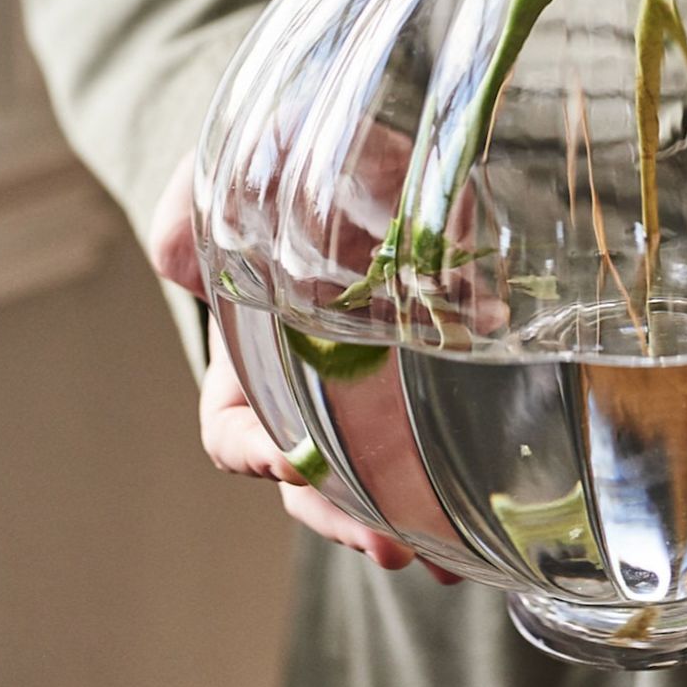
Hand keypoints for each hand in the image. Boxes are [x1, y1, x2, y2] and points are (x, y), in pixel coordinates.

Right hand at [146, 148, 442, 574]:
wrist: (351, 133)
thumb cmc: (270, 166)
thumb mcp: (216, 183)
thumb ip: (188, 219)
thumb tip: (174, 258)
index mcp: (246, 358)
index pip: (232, 430)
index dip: (254, 454)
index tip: (289, 462)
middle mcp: (312, 382)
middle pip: (317, 476)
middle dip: (347, 516)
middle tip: (388, 545)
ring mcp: (378, 376)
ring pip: (387, 464)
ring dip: (413, 512)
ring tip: (451, 553)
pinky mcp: (439, 352)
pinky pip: (455, 412)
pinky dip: (478, 445)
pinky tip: (513, 467)